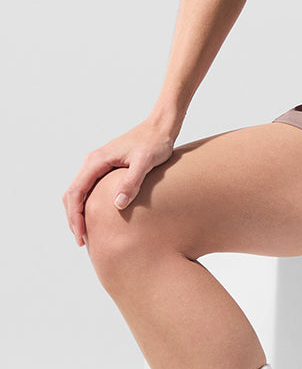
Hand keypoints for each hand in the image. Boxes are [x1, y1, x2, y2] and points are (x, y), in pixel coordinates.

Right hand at [62, 118, 177, 247]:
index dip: (75, 216)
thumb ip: (132, 181)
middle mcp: (93, 162)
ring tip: (86, 233)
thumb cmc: (154, 142)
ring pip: (79, 192)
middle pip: (72, 194)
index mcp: (96, 161)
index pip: (76, 192)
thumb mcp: (145, 162)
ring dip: (78, 212)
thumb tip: (117, 204)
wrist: (160, 127)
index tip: (81, 235)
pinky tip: (97, 217)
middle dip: (73, 218)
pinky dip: (87, 205)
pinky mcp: (106, 168)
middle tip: (82, 241)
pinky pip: (89, 189)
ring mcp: (98, 165)